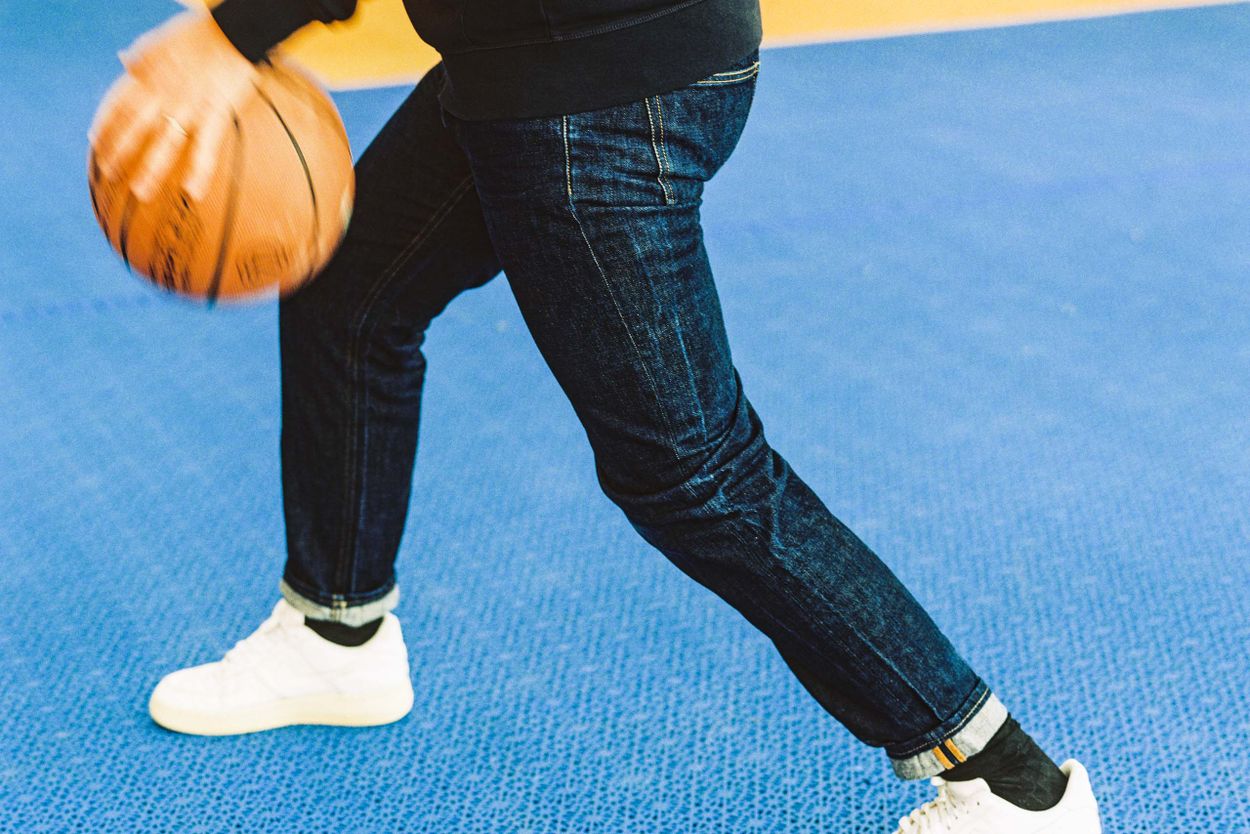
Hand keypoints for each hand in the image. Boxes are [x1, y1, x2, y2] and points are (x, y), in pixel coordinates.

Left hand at [88, 10, 259, 202]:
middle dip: (120, 153)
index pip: (117, 105)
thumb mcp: (159, 39)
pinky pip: (207, 147)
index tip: (94, 142)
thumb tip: (124, 60)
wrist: (231, 30)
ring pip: (165, 144)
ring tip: (141, 193)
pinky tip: (194, 192)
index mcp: (147, 76)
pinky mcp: (215, 113)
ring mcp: (188, 107)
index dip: (105, 125)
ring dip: (151, 170)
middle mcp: (162, 95)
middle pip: (134, 129)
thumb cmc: (197, 34)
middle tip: (110, 175)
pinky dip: (200, 170)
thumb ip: (141, 55)